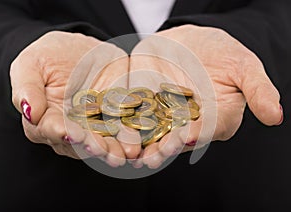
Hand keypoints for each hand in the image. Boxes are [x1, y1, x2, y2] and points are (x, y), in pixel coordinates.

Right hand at [10, 31, 139, 165]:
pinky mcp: (115, 117)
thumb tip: (29, 113)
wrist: (79, 47)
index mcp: (46, 118)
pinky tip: (138, 143)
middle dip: (93, 147)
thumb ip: (27, 88)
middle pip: (80, 143)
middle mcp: (71, 128)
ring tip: (125, 153)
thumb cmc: (49, 55)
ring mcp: (95, 125)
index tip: (70, 134)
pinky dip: (130, 137)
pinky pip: (123, 129)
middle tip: (103, 150)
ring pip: (103, 141)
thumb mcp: (31, 64)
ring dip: (114, 149)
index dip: (60, 133)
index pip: (51, 129)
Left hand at [129, 25, 282, 167]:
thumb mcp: (242, 65)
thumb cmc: (220, 52)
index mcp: (216, 118)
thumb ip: (257, 89)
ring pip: (153, 134)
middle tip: (153, 158)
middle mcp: (190, 123)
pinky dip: (124, 126)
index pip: (208, 130)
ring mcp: (164, 117)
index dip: (198, 134)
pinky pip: (134, 117)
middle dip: (165, 148)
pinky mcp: (144, 106)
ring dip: (142, 146)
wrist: (188, 41)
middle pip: (178, 139)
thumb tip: (276, 116)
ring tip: (132, 155)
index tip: (186, 137)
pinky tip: (114, 134)